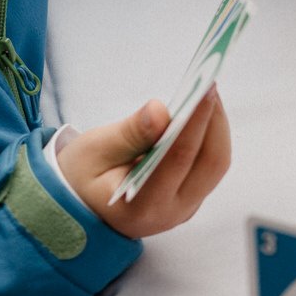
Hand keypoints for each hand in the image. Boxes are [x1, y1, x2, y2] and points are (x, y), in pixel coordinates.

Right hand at [58, 91, 229, 238]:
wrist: (79, 207)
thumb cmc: (80, 177)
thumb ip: (128, 134)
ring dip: (215, 125)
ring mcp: (186, 207)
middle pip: (211, 163)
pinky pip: (209, 164)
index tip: (205, 87)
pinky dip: (209, 135)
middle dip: (214, 120)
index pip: (178, 159)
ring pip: (216, 164)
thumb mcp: (92, 152)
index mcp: (142, 207)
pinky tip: (201, 110)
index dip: (196, 121)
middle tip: (210, 82)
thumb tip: (161, 111)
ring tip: (207, 90)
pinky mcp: (191, 196)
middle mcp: (172, 212)